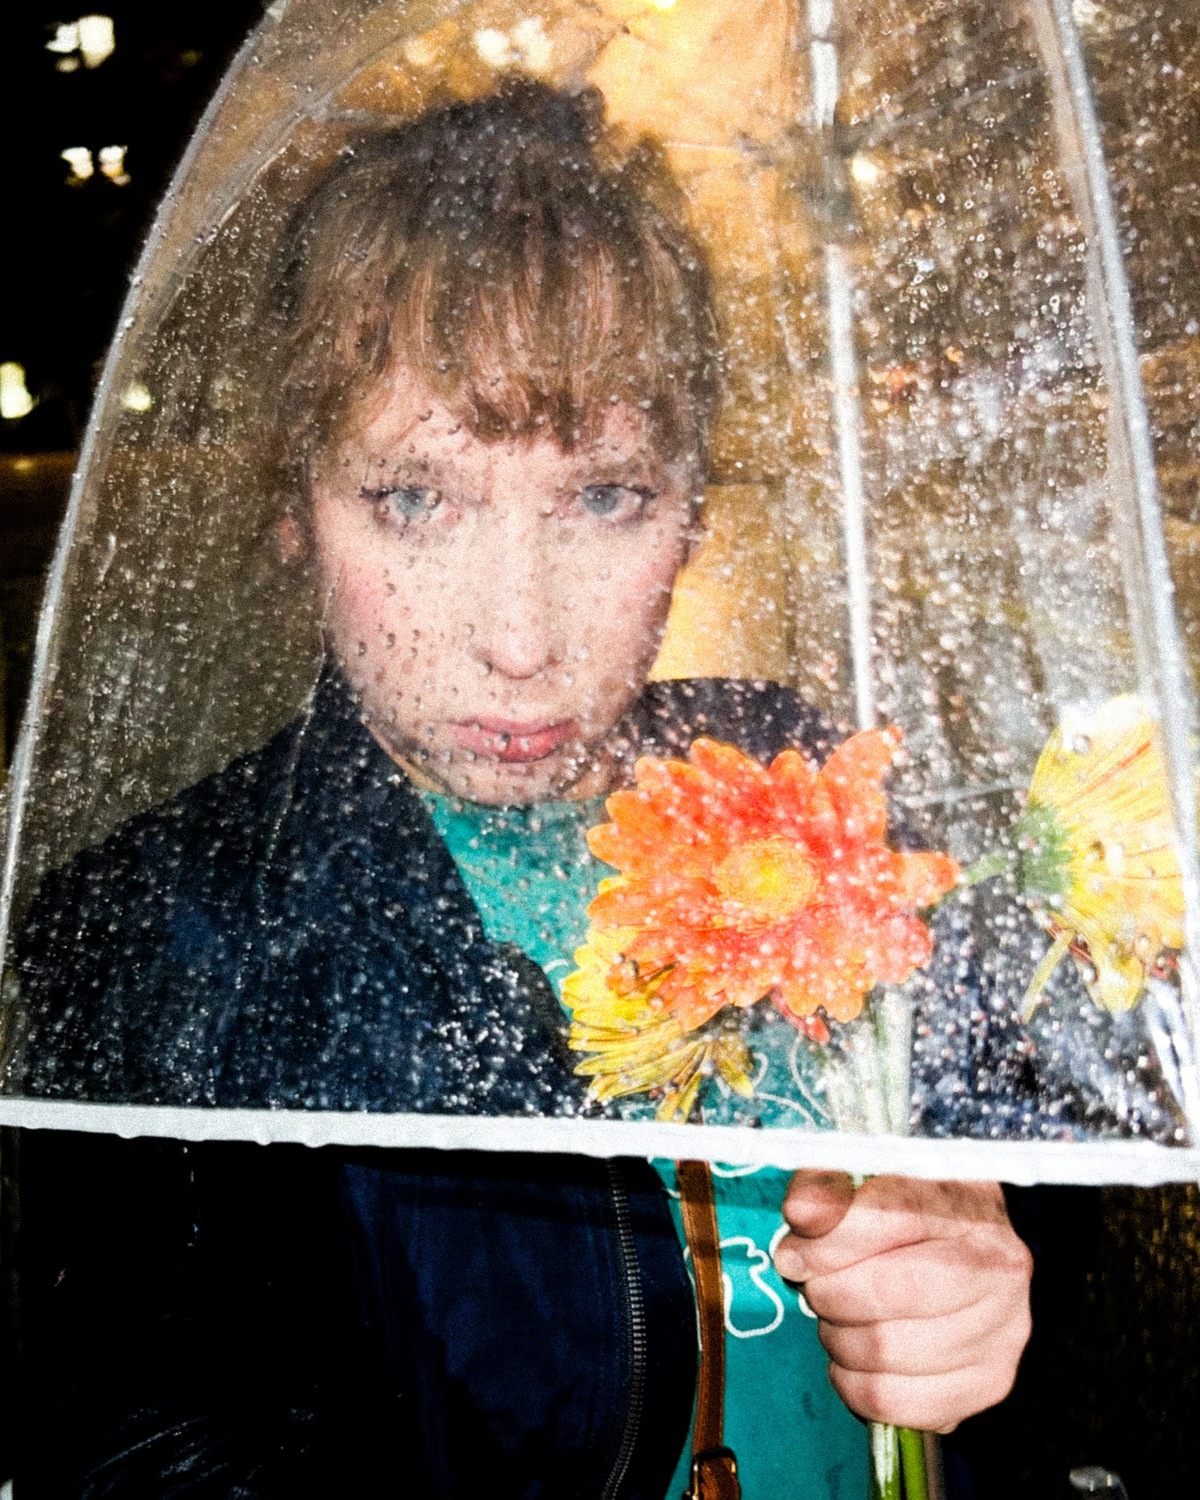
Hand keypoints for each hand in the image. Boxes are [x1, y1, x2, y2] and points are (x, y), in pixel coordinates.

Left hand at [773, 1172, 1031, 1432]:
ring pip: (884, 1352)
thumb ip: (828, 1186)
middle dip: (829, 1291)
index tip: (794, 1252)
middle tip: (817, 1285)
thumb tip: (803, 1214)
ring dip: (837, 1336)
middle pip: (887, 1292)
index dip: (827, 1239)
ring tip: (838, 1316)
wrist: (955, 1247)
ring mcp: (1002, 1333)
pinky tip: (855, 1355)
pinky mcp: (986, 1385)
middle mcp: (1000, 1270)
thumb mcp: (862, 1175)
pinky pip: (894, 1402)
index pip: (892, 1217)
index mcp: (971, 1203)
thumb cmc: (901, 1208)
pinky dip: (854, 1385)